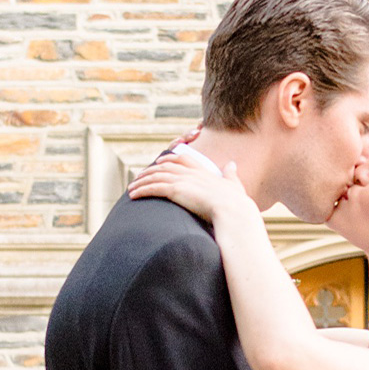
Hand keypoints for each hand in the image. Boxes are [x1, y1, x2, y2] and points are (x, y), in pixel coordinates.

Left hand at [129, 144, 250, 227]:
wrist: (233, 210)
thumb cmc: (237, 203)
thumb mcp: (234, 185)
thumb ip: (231, 174)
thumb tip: (232, 164)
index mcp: (203, 171)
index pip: (182, 159)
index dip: (169, 159)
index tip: (160, 161)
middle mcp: (191, 173)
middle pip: (164, 167)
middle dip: (149, 171)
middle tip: (138, 177)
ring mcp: (183, 180)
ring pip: (155, 177)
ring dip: (141, 182)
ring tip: (131, 189)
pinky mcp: (176, 190)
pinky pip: (153, 188)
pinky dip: (142, 190)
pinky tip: (133, 196)